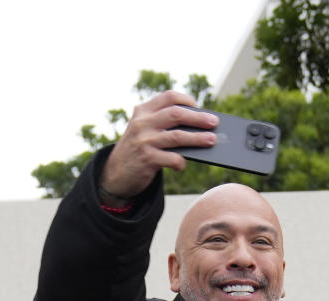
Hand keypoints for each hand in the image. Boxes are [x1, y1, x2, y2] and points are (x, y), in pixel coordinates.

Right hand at [101, 90, 218, 197]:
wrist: (115, 174)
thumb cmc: (137, 151)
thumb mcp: (143, 131)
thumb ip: (162, 124)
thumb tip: (197, 127)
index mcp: (143, 111)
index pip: (168, 97)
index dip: (186, 100)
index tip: (199, 107)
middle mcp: (143, 123)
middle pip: (176, 114)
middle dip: (198, 118)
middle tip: (214, 122)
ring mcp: (144, 141)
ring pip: (177, 137)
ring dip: (197, 139)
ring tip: (211, 140)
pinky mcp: (147, 159)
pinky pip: (172, 159)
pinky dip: (181, 162)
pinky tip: (183, 165)